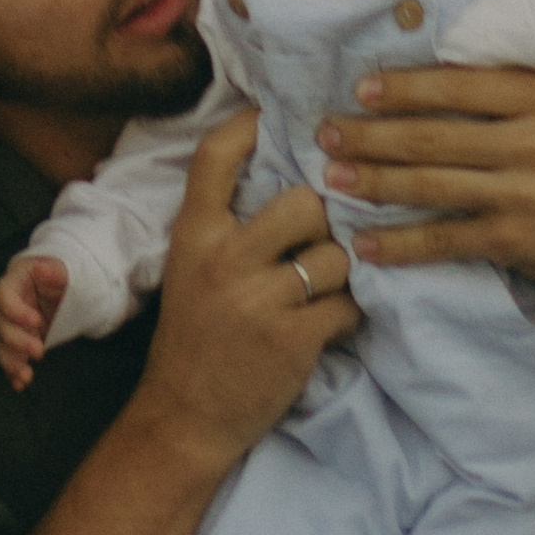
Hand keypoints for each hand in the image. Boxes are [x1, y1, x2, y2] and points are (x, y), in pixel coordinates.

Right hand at [0, 253, 65, 392]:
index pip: (4, 295)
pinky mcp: (18, 340)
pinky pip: (10, 356)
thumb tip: (42, 269)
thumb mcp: (63, 270)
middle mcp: (8, 304)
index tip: (37, 321)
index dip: (16, 311)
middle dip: (17, 341)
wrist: (66, 288)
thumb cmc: (63, 275)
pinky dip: (13, 371)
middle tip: (39, 352)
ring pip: (2, 344)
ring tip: (25, 376)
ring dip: (11, 361)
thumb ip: (54, 271)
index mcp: (15, 281)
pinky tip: (19, 384)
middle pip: (2, 323)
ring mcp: (11, 324)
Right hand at [138, 109, 360, 467]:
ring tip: (325, 291)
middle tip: (319, 242)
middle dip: (324, 221)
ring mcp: (258, 300)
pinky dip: (349, 315)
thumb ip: (227, 225)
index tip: (276, 118)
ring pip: (336, 256)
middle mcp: (224, 259)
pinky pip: (349, 305)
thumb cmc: (194, 336)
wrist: (184, 416)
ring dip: (341, 274)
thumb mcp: (190, 268)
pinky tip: (331, 323)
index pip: (216, 156)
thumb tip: (289, 173)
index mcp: (193, 234)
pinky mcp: (292, 339)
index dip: (250, 124)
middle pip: (305, 201)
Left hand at [315, 65, 534, 339]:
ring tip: (333, 178)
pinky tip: (364, 244)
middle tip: (325, 133)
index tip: (360, 90)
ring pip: (431, 184)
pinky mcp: (518, 238)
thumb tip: (428, 69)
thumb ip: (510, 91)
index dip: (404, 87)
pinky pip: (445, 238)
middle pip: (433, 135)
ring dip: (374, 181)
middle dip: (370, 135)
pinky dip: (400, 243)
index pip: (458, 84)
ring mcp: (526, 191)